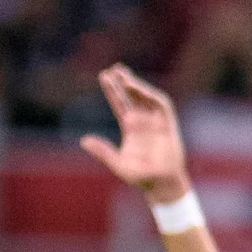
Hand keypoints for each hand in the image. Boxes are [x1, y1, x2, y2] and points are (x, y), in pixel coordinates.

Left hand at [81, 63, 189, 203]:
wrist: (161, 184)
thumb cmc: (140, 177)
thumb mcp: (117, 163)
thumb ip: (102, 151)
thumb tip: (83, 140)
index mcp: (130, 128)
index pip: (120, 104)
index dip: (113, 91)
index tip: (104, 77)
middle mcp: (143, 122)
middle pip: (132, 96)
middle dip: (124, 82)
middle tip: (114, 68)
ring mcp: (156, 122)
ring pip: (146, 97)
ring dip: (136, 86)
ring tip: (124, 75)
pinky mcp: (167, 125)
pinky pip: (162, 106)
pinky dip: (151, 96)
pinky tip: (140, 89)